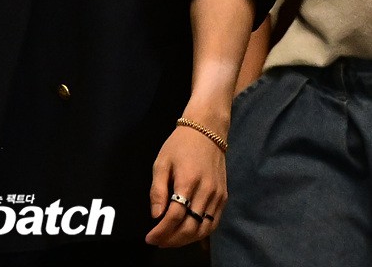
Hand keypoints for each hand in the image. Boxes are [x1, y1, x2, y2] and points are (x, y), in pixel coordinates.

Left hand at [144, 125, 225, 246]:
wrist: (207, 131)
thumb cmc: (179, 145)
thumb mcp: (162, 162)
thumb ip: (157, 190)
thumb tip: (155, 216)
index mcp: (188, 181)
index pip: (175, 216)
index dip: (161, 231)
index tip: (149, 237)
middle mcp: (206, 191)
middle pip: (190, 227)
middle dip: (172, 239)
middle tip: (158, 242)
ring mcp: (217, 196)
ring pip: (203, 229)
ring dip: (186, 240)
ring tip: (170, 241)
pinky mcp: (224, 197)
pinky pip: (213, 223)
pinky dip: (200, 234)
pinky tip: (187, 234)